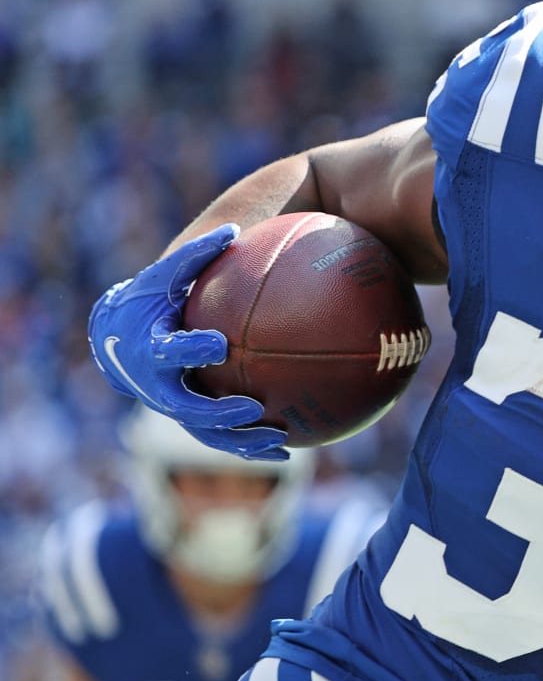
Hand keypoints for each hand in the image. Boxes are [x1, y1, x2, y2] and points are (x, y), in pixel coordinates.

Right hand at [87, 224, 287, 459]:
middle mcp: (157, 385)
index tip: (218, 345)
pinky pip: (219, 439)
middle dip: (218, 412)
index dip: (190, 350)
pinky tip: (288, 452)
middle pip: (185, 407)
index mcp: (149, 348)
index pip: (168, 352)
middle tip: (253, 407)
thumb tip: (237, 228)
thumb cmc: (147, 300)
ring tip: (281, 441)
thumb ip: (197, 256)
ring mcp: (172, 407)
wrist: (115, 338)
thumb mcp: (165, 276)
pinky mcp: (189, 419)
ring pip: (205, 434)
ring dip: (241, 442)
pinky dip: (249, 447)